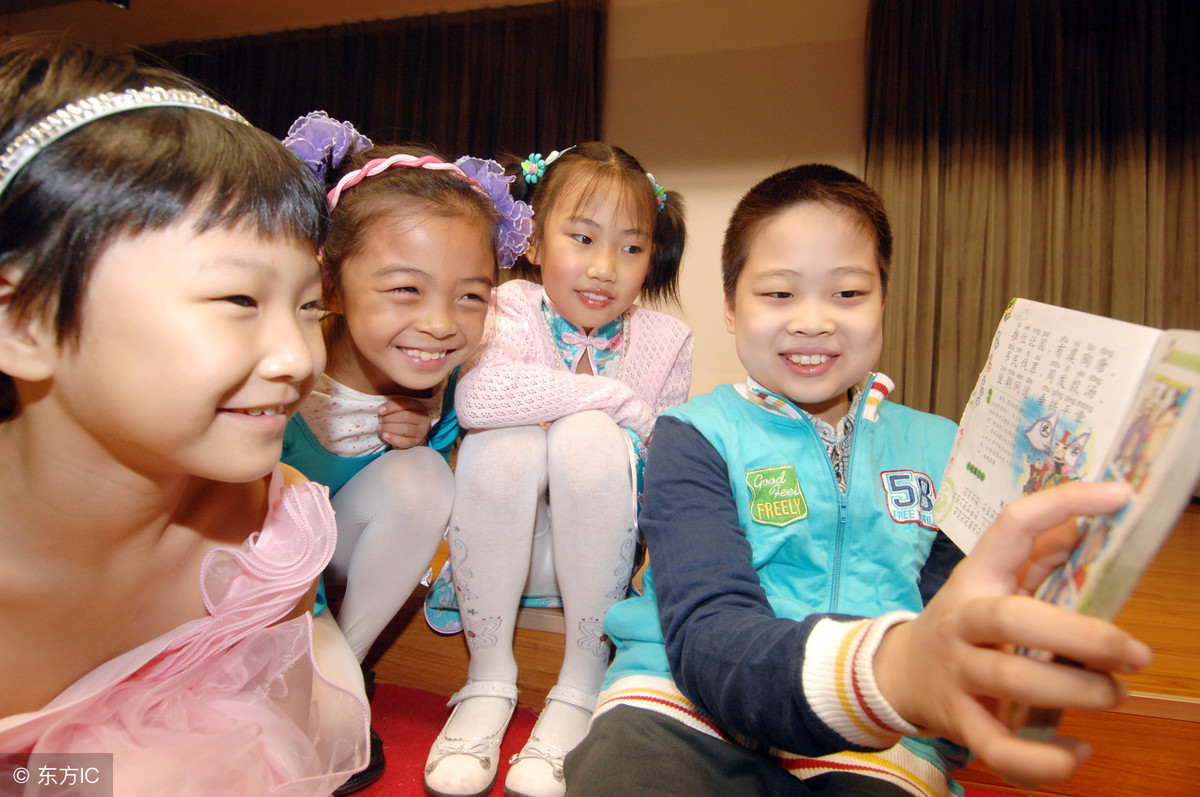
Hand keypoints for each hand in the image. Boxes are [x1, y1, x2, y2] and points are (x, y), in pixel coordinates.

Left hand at [377, 397, 431, 448]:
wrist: (412, 435)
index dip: (391, 406)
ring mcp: (421, 432)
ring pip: (405, 429)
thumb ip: (393, 406)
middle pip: (405, 416)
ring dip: (389, 428)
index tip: (380, 410)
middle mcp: (423, 419)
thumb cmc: (403, 419)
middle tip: (380, 421)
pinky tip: (385, 436)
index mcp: (419, 406)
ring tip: (380, 428)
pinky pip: (405, 442)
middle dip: (389, 418)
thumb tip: (381, 410)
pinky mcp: (417, 443)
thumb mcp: (400, 409)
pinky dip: (393, 439)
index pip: (406, 403)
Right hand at [874, 481, 1151, 785]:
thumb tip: (1087, 524)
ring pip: (1012, 683)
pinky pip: (1000, 747)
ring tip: (1114, 694)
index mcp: (977, 577)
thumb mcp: (989, 582)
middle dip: (1082, 637)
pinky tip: (1077, 752)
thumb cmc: (963, 624)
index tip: (1118, 496)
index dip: (1063, 503)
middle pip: (1014, 620)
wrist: (896, 674)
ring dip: (1076, 693)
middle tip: (1133, 653)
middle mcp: (963, 620)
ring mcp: (957, 672)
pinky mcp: (959, 721)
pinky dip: (1044, 760)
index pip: (1012, 526)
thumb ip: (1036, 555)